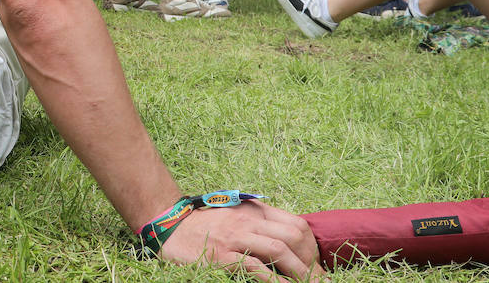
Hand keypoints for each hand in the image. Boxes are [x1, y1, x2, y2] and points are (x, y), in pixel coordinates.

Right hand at [160, 201, 324, 281]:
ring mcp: (235, 238)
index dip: (312, 248)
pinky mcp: (222, 256)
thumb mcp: (235, 216)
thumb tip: (286, 244)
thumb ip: (258, 224)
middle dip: (311, 263)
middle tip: (318, 281)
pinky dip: (273, 281)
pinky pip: (254, 267)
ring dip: (299, 272)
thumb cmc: (204, 226)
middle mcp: (248, 222)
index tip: (317, 267)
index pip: (296, 225)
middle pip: (293, 237)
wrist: (170, 226)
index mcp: (255, 212)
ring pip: (279, 250)